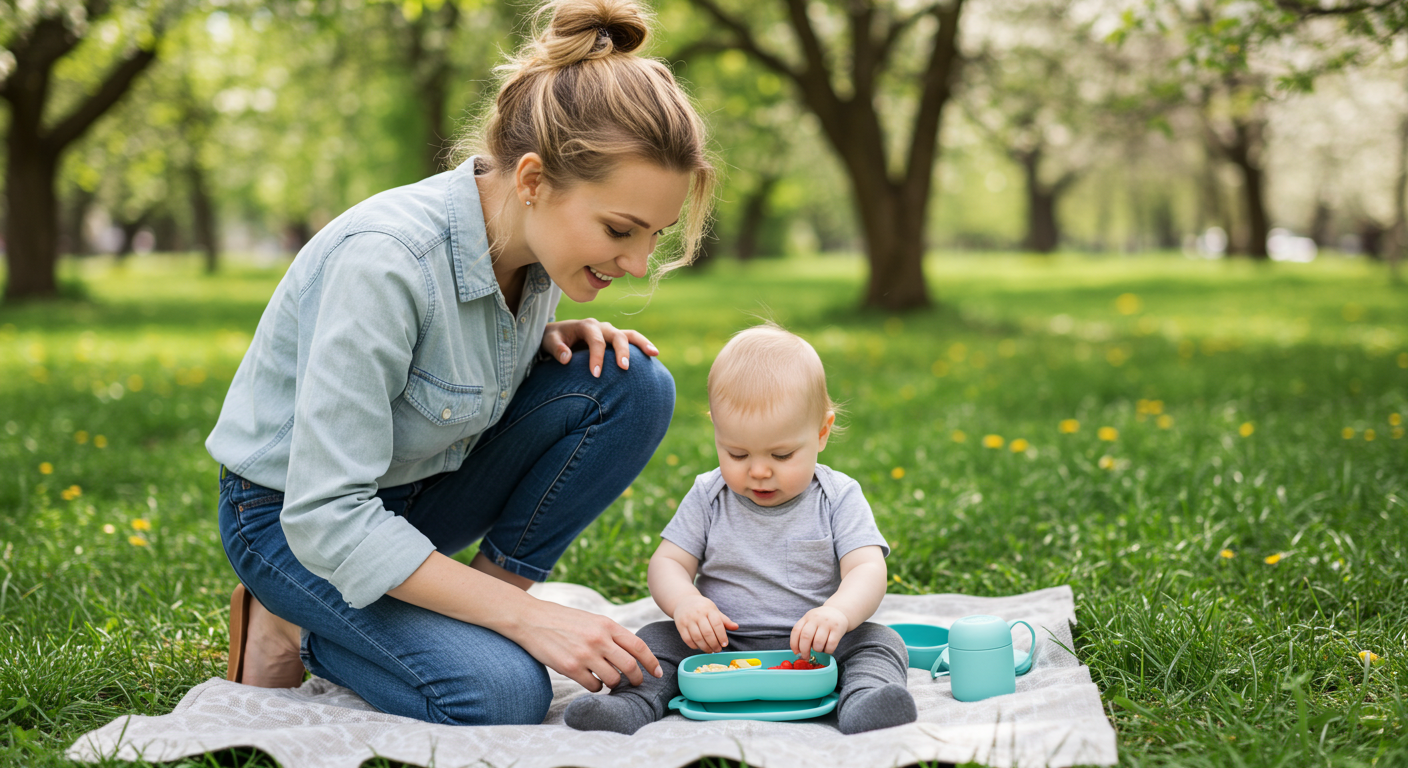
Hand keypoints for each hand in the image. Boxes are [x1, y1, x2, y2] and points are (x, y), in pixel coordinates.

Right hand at [515, 599, 662, 691]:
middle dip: (636, 679)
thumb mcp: (592, 619)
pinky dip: (596, 686)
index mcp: (607, 624)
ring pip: (613, 679)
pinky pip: (594, 685)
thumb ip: (610, 634)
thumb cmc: (563, 620)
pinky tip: (590, 679)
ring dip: (613, 683)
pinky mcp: (570, 667)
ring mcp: (585, 654)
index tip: (658, 673)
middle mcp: (599, 639)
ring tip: (607, 679)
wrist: (531, 619)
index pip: (639, 646)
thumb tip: (631, 653)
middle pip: (630, 666)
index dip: (652, 662)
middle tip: (635, 683)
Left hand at [541, 319, 658, 377]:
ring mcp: (610, 332)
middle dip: (621, 351)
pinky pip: (632, 339)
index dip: (597, 357)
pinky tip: (654, 354)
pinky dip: (643, 345)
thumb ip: (556, 348)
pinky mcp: (616, 339)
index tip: (596, 375)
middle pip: (616, 335)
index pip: (595, 341)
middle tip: (623, 369)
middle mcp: (601, 326)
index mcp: (586, 326)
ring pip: (629, 334)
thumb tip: (566, 358)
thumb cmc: (554, 340)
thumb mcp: (549, 342)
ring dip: (641, 344)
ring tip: (653, 354)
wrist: (559, 335)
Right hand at [673, 595, 737, 652]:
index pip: (717, 624)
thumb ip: (724, 620)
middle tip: (718, 650)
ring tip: (711, 650)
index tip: (725, 644)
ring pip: (697, 638)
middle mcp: (697, 614)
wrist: (683, 601)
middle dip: (714, 644)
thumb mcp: (714, 610)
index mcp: (708, 609)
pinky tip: (700, 647)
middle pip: (707, 633)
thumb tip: (736, 627)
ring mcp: (688, 620)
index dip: (722, 636)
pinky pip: (688, 640)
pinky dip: (695, 646)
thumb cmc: (702, 607)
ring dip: (705, 647)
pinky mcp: (680, 626)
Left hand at [791, 606, 848, 658]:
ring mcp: (827, 624)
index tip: (796, 652)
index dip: (794, 643)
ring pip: (818, 642)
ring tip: (819, 649)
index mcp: (807, 617)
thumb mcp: (811, 620)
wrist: (838, 612)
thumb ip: (803, 631)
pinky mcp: (837, 630)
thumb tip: (798, 650)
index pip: (796, 630)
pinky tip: (827, 649)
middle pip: (806, 637)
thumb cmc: (822, 620)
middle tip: (806, 657)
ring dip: (817, 650)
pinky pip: (831, 645)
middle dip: (804, 650)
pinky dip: (827, 651)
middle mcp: (816, 619)